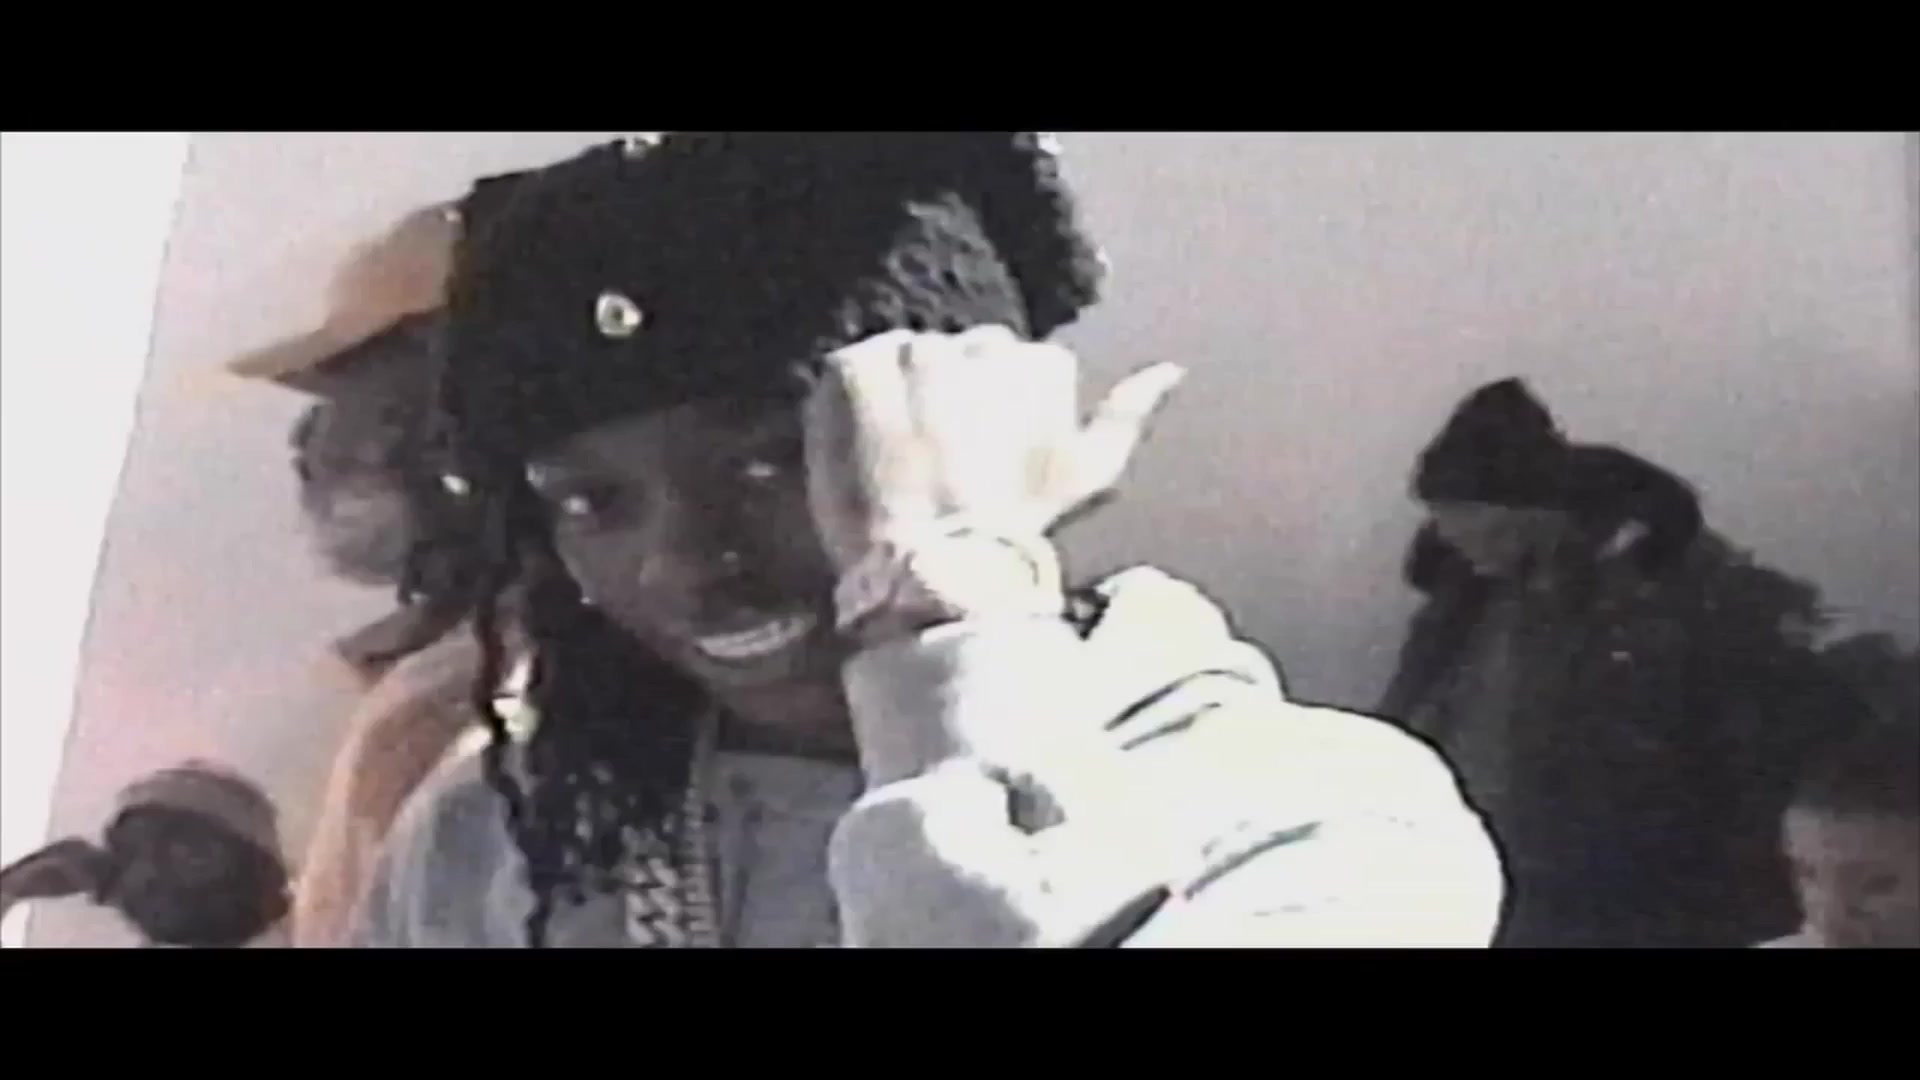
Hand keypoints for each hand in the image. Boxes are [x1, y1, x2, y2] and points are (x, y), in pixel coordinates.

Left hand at [802, 326, 1184, 574]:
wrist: (937, 569)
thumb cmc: (1018, 527)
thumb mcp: (1089, 476)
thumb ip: (1125, 416)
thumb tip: (1171, 369)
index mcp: (1033, 361)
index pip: (1015, 357)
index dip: (1001, 407)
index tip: (989, 453)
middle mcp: (974, 345)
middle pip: (960, 351)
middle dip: (953, 395)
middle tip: (942, 457)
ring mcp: (911, 354)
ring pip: (907, 353)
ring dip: (903, 395)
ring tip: (901, 454)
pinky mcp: (854, 370)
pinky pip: (850, 363)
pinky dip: (853, 399)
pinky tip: (865, 443)